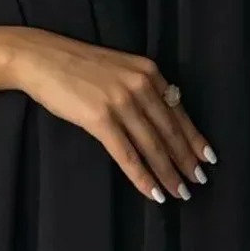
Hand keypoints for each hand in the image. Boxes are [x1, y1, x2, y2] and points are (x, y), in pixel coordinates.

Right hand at [9, 30, 214, 204]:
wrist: (41, 57)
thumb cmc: (77, 67)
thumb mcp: (119, 69)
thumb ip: (141, 88)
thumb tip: (160, 118)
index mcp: (149, 72)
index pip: (178, 112)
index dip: (195, 138)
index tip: (208, 158)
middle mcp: (141, 85)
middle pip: (170, 132)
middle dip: (186, 161)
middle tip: (199, 183)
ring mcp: (121, 102)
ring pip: (153, 147)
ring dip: (168, 174)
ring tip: (179, 193)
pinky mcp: (100, 119)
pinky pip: (128, 155)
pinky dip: (142, 177)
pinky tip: (153, 193)